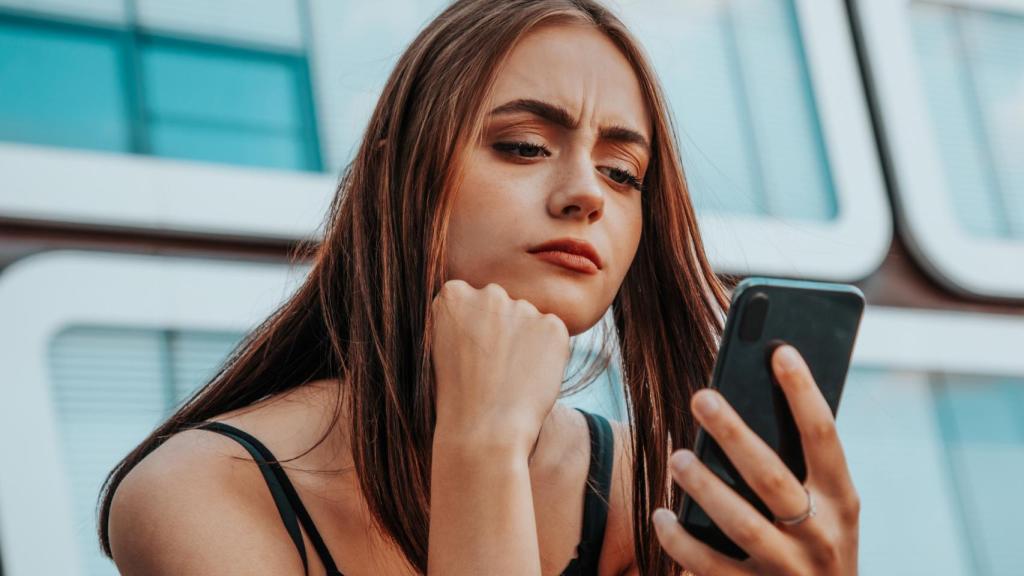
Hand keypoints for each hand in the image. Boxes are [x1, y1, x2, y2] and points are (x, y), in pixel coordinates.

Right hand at [430, 279, 570, 457]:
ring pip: (529, 320)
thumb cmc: (456, 397)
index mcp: (453, 294)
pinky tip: (530, 379)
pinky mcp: (552, 326)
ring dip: (525, 342)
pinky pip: (552, 335)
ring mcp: (523, 307)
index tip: (471, 355)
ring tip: (511, 379)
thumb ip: (464, 320)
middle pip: (502, 306)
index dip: (474, 331)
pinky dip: (548, 353)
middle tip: (494, 369)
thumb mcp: (442, 347)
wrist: (483, 430)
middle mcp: (489, 293)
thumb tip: (490, 314)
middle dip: (502, 330)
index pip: (471, 300)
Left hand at [651, 345, 859, 575]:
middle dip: (735, 434)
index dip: (804, 393)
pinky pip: (709, 567)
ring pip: (740, 522)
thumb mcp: (826, 507)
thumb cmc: (816, 542)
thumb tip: (748, 398)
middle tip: (701, 397)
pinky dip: (681, 540)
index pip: (824, 436)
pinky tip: (661, 516)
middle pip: (771, 477)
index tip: (780, 352)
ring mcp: (788, 569)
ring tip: (678, 456)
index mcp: (841, 500)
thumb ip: (798, 464)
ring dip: (705, 486)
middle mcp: (820, 535)